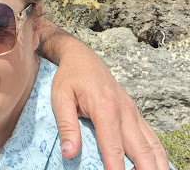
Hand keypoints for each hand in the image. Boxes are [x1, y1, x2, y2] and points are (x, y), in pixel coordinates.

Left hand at [50, 40, 168, 168]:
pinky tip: (155, 167)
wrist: (82, 57)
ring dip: (155, 166)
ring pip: (153, 147)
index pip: (114, 147)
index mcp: (105, 107)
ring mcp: (133, 112)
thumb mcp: (60, 97)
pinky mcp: (135, 114)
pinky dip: (157, 156)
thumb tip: (70, 153)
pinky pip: (152, 139)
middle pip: (142, 151)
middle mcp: (125, 111)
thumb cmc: (69, 77)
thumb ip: (66, 125)